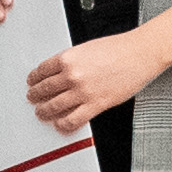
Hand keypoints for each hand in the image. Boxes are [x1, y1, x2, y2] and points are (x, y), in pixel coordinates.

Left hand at [33, 30, 159, 131]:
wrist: (139, 54)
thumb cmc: (119, 49)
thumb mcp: (87, 48)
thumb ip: (72, 60)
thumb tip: (62, 71)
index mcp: (68, 58)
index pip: (42, 70)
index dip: (34, 78)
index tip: (32, 82)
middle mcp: (72, 75)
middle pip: (45, 89)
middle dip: (35, 95)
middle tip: (32, 98)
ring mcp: (83, 91)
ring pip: (54, 106)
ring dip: (44, 111)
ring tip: (41, 112)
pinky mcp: (96, 104)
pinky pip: (73, 119)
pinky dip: (63, 124)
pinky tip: (60, 124)